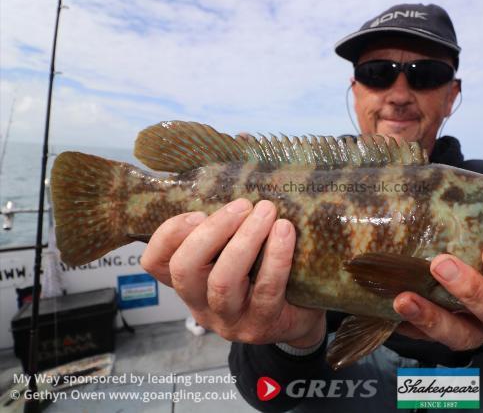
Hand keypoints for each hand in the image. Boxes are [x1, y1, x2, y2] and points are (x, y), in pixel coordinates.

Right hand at [140, 199, 325, 347]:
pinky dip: (276, 256)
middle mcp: (201, 304)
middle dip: (212, 230)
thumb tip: (232, 182)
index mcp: (190, 282)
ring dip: (245, 239)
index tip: (199, 212)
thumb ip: (226, 231)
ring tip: (267, 211)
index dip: (169, 234)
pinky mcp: (261, 326)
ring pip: (222, 281)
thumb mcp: (237, 253)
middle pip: (184, 269)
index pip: (156, 262)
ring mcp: (229, 320)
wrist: (299, 317)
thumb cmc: (265, 275)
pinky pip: (266, 289)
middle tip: (243, 205)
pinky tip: (285, 231)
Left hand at [393, 246, 482, 349]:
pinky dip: (409, 325)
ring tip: (406, 295)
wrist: (481, 279)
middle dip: (473, 291)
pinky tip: (391, 306)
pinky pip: (426, 341)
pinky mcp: (444, 338)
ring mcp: (477, 332)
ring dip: (434, 317)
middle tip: (442, 262)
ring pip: (462, 337)